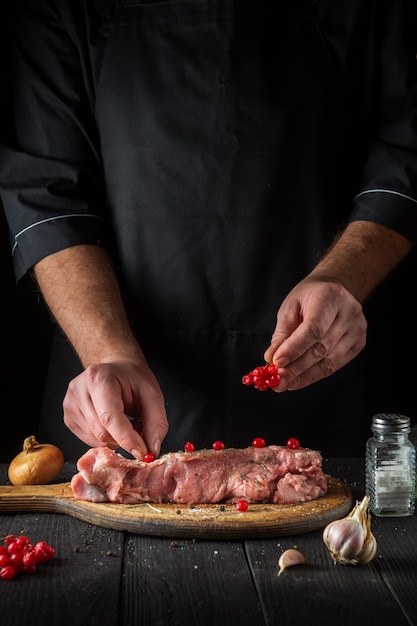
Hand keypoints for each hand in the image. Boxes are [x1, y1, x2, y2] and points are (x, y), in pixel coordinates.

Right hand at [62, 359, 168, 459]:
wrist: (115, 370)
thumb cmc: (132, 379)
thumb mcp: (153, 395)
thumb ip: (156, 423)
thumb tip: (151, 451)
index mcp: (99, 378)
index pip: (109, 417)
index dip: (127, 438)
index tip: (143, 452)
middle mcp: (79, 390)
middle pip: (102, 433)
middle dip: (124, 439)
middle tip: (139, 429)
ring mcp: (70, 404)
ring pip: (96, 440)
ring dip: (116, 439)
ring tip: (125, 421)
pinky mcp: (68, 418)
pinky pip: (90, 441)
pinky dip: (106, 439)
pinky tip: (112, 424)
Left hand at [263, 276, 366, 390]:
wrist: (334, 290)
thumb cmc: (309, 297)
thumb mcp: (291, 306)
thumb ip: (282, 332)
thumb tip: (272, 358)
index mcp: (330, 297)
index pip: (313, 329)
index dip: (295, 348)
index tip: (277, 363)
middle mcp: (349, 313)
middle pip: (321, 348)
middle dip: (296, 368)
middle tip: (278, 380)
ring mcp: (357, 330)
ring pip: (329, 361)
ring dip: (304, 376)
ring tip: (285, 383)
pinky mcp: (359, 344)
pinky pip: (335, 365)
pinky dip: (315, 375)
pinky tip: (299, 380)